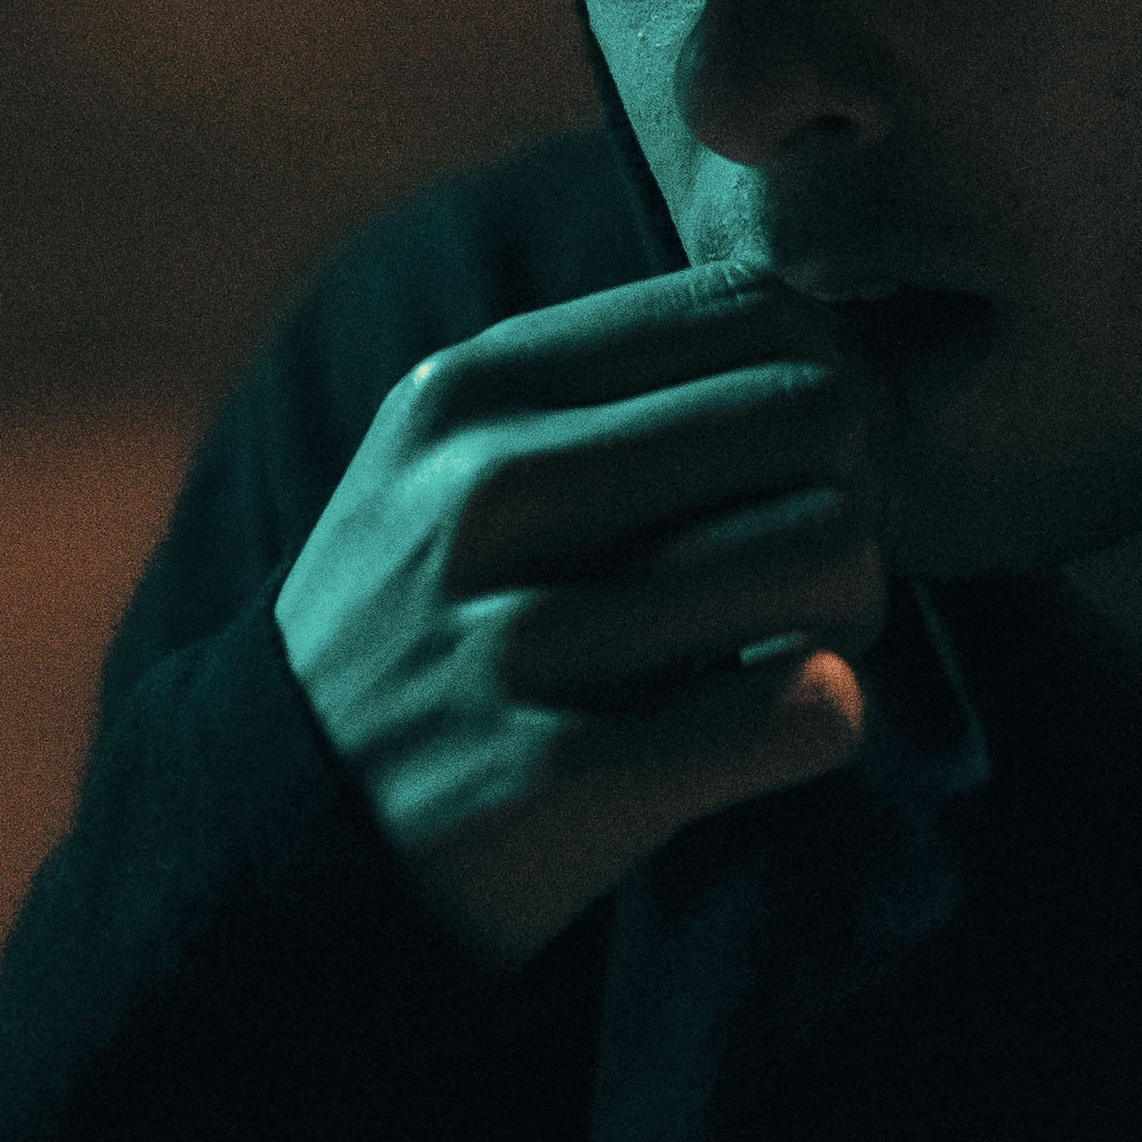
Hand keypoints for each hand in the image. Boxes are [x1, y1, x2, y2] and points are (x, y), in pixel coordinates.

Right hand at [272, 261, 892, 975]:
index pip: (751, 309)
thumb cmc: (433, 627)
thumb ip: (616, 393)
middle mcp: (487, 492)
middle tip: (819, 563)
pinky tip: (777, 724)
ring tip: (800, 643)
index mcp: (473, 392)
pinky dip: (828, 716)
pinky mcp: (560, 777)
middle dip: (859, 490)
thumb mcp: (460, 464)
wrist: (282, 832)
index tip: (814, 461)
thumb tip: (847, 340)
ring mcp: (516, 636)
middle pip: (812, 413)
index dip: (831, 376)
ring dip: (853, 610)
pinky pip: (806, 709)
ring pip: (828, 552)